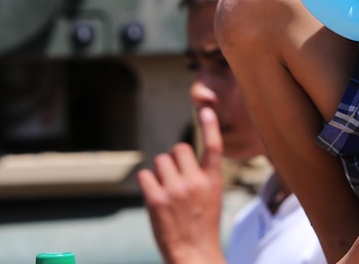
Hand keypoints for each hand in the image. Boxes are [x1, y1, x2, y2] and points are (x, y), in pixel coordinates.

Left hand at [137, 106, 227, 263]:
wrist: (195, 256)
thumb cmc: (202, 228)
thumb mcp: (211, 199)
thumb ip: (201, 178)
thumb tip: (181, 158)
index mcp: (213, 182)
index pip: (213, 147)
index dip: (209, 126)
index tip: (206, 110)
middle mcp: (195, 182)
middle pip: (178, 149)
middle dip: (174, 160)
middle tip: (175, 179)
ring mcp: (175, 190)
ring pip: (160, 161)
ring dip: (160, 173)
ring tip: (166, 193)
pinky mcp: (157, 200)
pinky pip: (145, 176)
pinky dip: (147, 185)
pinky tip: (154, 199)